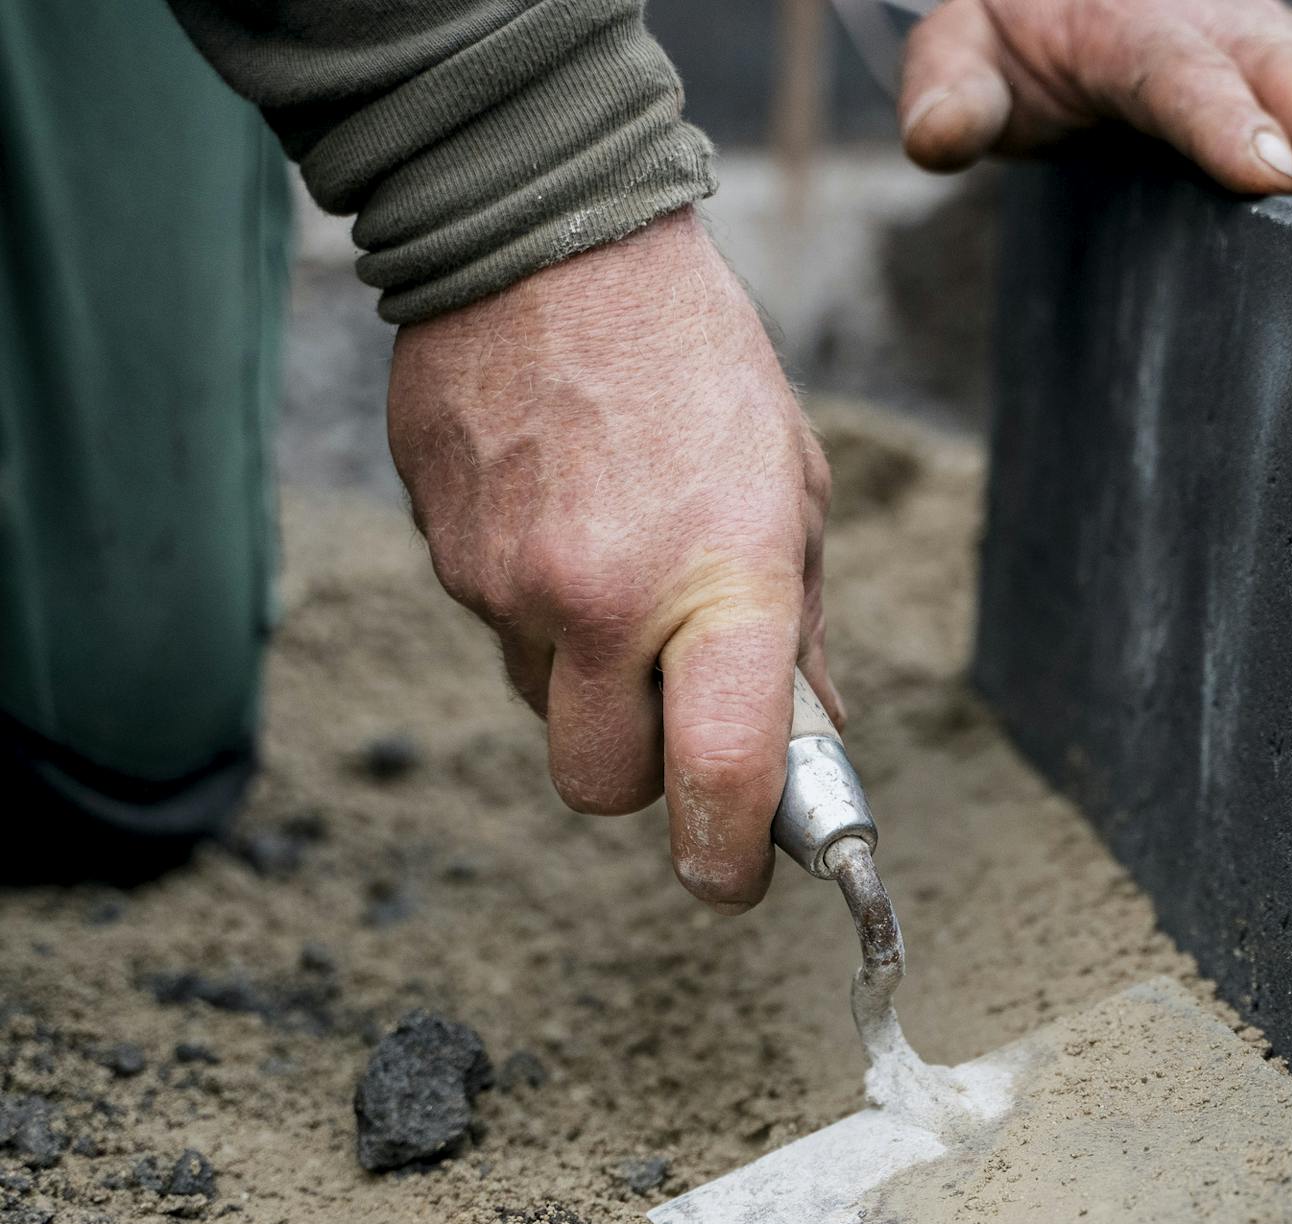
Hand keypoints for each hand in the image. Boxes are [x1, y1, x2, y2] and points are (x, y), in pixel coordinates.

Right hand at [388, 209, 835, 912]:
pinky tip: (561, 522)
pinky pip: (497, 634)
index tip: (733, 878)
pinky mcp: (443, 556)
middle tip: (674, 710)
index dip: (729, 858)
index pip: (721, 776)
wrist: (544, 233)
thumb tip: (804, 748)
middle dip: (640, 774)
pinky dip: (533, 612)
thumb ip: (798, 637)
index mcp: (724, 586)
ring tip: (615, 565)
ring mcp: (509, 583)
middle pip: (602, 787)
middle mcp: (607, 601)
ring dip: (584, 682)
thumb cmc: (697, 363)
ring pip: (542, 709)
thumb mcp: (790, 491)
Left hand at [900, 0, 1291, 199]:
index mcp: (1125, 29)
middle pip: (1281, 69)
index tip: (1266, 170)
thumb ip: (948, 90)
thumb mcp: (962, 53)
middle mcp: (1214, 23)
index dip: (1222, 118)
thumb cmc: (1014, 38)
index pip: (1175, 74)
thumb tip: (937, 135)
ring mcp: (1269, 38)